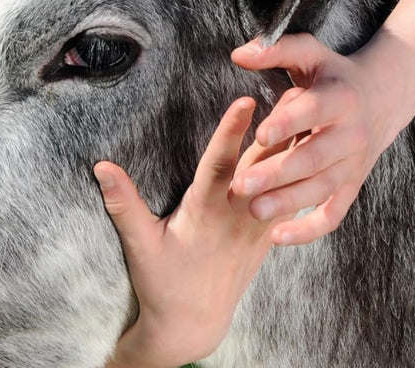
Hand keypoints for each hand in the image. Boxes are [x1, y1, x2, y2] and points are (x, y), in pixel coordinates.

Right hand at [95, 98, 285, 367]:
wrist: (194, 324)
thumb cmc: (163, 282)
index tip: (245, 101)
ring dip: (296, 148)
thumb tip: (101, 165)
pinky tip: (313, 155)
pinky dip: (301, 175)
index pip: (220, 164)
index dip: (232, 132)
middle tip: (294, 90)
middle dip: (279, 128)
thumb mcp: (138, 244)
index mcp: (205, 211)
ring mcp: (257, 227)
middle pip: (263, 165)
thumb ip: (122, 203)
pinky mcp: (266, 236)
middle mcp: (237, 216)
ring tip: (309, 112)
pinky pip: (291, 201)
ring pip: (283, 181)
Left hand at [230, 33, 391, 244]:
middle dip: (277, 174)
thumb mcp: (307, 52)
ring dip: (288, 203)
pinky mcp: (352, 186)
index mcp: (339, 98)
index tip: (259, 134)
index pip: (312, 112)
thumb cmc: (331, 73)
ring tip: (253, 211)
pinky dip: (310, 229)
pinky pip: (334, 214)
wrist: (380, 97)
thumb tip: (238, 54)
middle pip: (313, 158)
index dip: (287, 123)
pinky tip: (279, 237)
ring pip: (321, 190)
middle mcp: (351, 135)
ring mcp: (353, 165)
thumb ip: (273, 49)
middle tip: (241, 185)